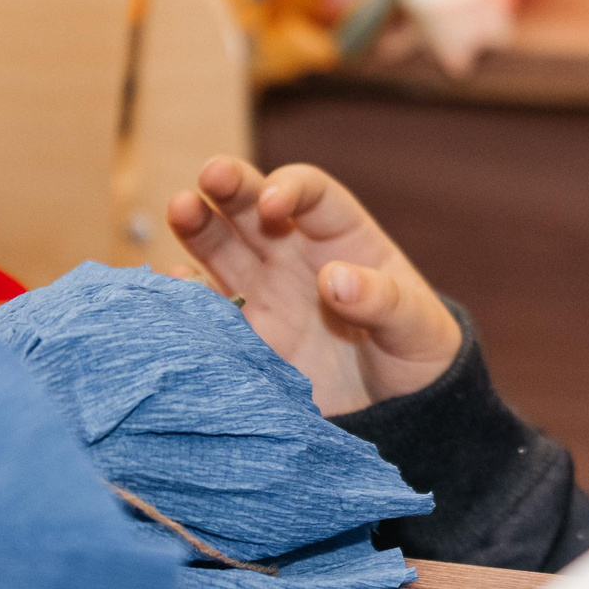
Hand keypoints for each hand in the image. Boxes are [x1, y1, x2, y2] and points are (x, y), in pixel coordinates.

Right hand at [167, 158, 462, 415]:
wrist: (397, 412)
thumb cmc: (416, 352)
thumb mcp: (415, 325)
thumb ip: (383, 301)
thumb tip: (335, 279)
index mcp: (343, 237)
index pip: (312, 194)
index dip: (290, 189)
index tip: (272, 206)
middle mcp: (296, 255)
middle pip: (254, 207)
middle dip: (231, 186)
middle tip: (210, 176)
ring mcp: (265, 293)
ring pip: (223, 247)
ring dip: (199, 226)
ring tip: (180, 208)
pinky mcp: (245, 337)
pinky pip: (209, 308)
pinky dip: (188, 294)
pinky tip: (172, 285)